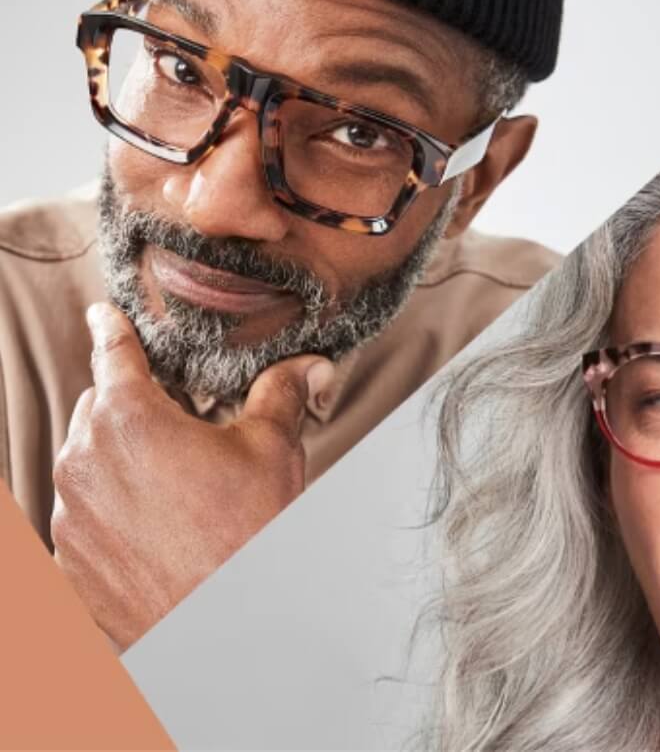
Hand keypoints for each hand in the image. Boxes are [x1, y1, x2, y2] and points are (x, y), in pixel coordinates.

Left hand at [51, 302, 333, 650]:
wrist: (227, 627)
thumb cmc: (248, 532)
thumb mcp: (273, 448)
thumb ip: (281, 392)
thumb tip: (309, 363)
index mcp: (128, 420)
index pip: (113, 354)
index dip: (110, 328)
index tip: (102, 315)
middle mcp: (84, 462)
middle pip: (98, 409)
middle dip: (129, 406)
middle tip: (177, 425)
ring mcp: (69, 517)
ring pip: (85, 462)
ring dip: (117, 459)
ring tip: (170, 483)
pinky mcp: (68, 563)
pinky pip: (80, 516)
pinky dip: (105, 509)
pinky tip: (151, 527)